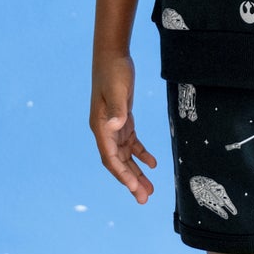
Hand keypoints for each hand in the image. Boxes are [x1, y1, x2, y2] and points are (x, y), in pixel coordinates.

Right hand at [90, 52, 157, 203]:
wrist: (112, 54)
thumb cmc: (114, 71)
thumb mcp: (119, 90)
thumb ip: (118, 110)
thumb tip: (115, 126)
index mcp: (100, 127)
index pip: (110, 158)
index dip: (122, 175)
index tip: (134, 189)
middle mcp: (104, 130)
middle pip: (118, 162)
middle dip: (131, 181)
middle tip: (145, 199)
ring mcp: (113, 126)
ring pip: (125, 156)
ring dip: (136, 172)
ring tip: (150, 189)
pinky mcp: (122, 120)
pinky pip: (131, 143)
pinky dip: (141, 154)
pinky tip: (153, 163)